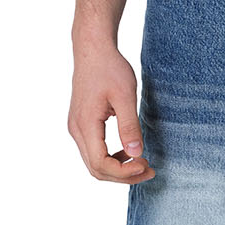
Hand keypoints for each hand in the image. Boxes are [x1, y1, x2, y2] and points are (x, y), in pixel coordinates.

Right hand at [69, 10, 151, 180]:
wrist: (92, 49)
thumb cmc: (109, 67)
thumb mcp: (125, 95)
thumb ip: (129, 126)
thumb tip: (136, 153)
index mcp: (85, 124)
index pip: (101, 164)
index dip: (124, 172)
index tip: (145, 164)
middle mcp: (76, 130)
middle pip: (96, 170)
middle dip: (123, 176)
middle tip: (148, 170)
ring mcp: (76, 128)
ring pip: (94, 164)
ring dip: (118, 169)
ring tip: (141, 163)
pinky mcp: (80, 125)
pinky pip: (94, 152)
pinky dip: (111, 159)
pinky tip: (128, 152)